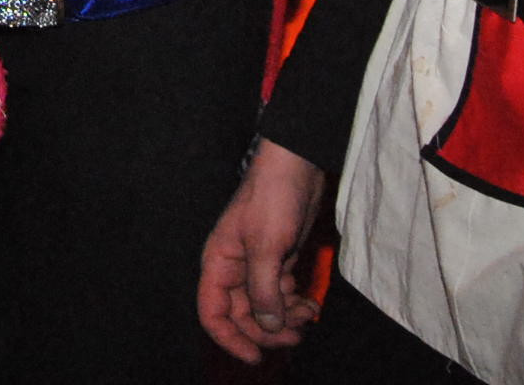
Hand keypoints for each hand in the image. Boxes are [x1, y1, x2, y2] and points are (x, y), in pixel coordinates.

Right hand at [198, 139, 328, 363]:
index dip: (230, 339)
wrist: (297, 166)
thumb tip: (267, 327)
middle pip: (242, 316)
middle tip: (296, 336)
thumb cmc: (273, 198)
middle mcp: (234, 269)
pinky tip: (312, 304)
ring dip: (286, 319)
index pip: (212, 313)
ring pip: (265, 309)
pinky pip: (281, 295)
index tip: (255, 357)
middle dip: (268, 331)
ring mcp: (256, 266)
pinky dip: (295, 305)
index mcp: (219, 264)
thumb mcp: (268, 246)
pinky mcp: (277, 262)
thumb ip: (264, 290)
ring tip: (309, 314)